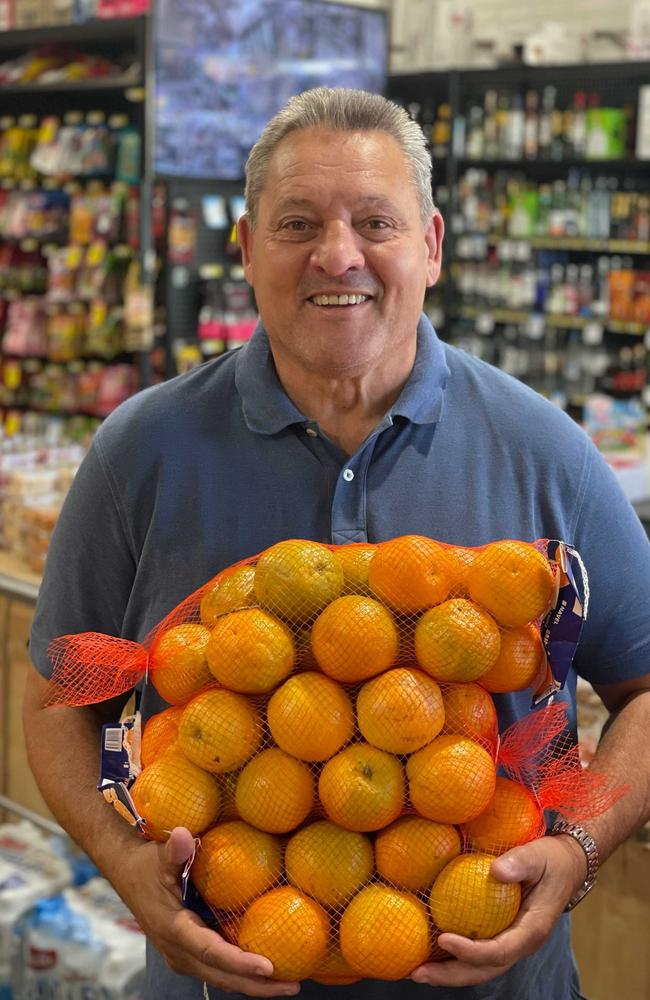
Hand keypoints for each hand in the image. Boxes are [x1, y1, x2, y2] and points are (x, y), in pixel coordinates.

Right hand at [115, 827, 299, 996]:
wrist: (125, 874)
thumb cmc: (146, 864)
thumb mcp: (159, 856)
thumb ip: (174, 850)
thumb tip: (184, 834)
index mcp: (173, 929)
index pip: (210, 952)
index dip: (239, 962)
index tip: (268, 967)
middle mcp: (177, 951)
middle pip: (221, 975)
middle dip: (257, 985)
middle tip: (293, 985)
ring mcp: (181, 955)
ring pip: (220, 977)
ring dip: (252, 984)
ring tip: (287, 983)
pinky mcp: (186, 953)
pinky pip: (216, 969)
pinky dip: (240, 973)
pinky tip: (265, 969)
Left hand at [409, 834, 586, 987]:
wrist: (567, 866)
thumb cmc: (551, 860)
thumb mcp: (539, 855)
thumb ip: (520, 862)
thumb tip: (496, 869)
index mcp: (532, 929)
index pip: (499, 951)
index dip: (471, 951)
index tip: (443, 937)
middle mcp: (521, 943)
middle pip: (485, 970)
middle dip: (451, 975)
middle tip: (419, 973)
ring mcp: (512, 941)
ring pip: (480, 968)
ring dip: (449, 972)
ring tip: (417, 972)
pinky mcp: (502, 934)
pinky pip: (478, 953)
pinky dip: (455, 958)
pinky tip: (431, 951)